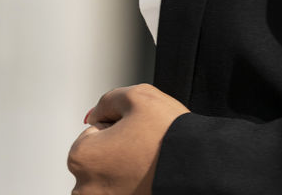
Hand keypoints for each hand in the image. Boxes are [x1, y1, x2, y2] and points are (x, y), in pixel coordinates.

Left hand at [67, 83, 189, 193]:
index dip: (117, 127)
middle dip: (117, 151)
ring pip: (109, 179)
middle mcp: (84, 189)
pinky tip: (148, 180)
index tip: (136, 133)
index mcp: (82, 158)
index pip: (94, 132)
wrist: (199, 169)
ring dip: (123, 172)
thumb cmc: (168, 136)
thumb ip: (108, 100)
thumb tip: (95, 115)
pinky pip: (120, 192)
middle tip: (143, 149)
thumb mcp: (137, 96)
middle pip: (99, 159)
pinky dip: (131, 187)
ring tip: (148, 166)